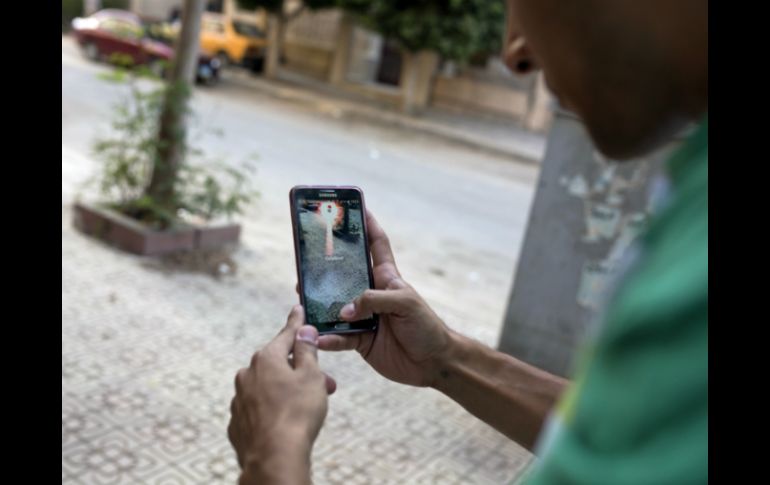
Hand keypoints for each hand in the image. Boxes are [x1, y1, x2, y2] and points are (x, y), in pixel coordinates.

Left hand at [228, 305, 334, 483]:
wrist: (274, 457)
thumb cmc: (297, 414)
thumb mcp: (311, 376)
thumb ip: (307, 350)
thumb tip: (304, 330)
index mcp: (266, 358)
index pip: (286, 335)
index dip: (297, 323)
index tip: (298, 310)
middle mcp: (247, 374)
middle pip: (279, 364)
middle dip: (301, 370)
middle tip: (326, 383)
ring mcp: (239, 399)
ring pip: (268, 386)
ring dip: (289, 390)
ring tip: (309, 407)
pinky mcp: (238, 421)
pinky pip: (258, 407)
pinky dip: (273, 409)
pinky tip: (286, 421)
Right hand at [317, 210, 453, 387]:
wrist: (433, 363)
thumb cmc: (426, 326)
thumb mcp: (405, 303)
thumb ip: (374, 300)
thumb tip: (345, 310)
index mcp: (386, 277)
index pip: (376, 243)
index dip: (367, 224)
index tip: (355, 206)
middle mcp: (371, 294)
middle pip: (343, 275)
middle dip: (325, 266)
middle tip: (305, 257)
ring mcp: (364, 317)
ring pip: (334, 306)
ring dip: (319, 305)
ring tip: (302, 299)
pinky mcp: (359, 340)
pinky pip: (338, 337)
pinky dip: (328, 338)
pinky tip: (319, 338)